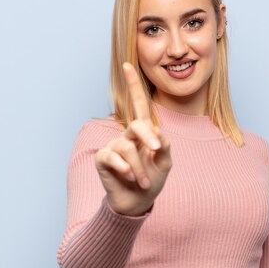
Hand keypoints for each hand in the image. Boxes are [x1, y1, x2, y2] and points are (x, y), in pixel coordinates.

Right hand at [94, 62, 171, 215]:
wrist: (137, 202)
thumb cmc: (151, 180)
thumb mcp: (165, 163)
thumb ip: (165, 147)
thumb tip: (158, 135)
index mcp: (143, 132)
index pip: (138, 104)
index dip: (133, 85)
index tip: (128, 65)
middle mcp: (127, 135)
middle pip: (136, 124)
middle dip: (147, 136)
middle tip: (155, 148)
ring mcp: (113, 146)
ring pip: (127, 147)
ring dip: (139, 166)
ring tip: (142, 181)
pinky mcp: (103, 158)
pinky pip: (112, 156)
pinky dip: (124, 167)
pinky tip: (129, 176)